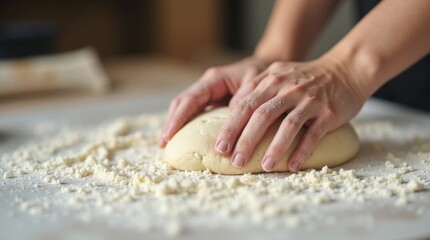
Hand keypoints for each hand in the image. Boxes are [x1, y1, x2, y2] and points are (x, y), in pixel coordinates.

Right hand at [159, 57, 269, 146]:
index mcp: (214, 79)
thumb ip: (243, 98)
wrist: (267, 68)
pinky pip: (195, 114)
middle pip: (181, 104)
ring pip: (184, 109)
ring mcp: (207, 94)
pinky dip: (187, 127)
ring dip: (175, 126)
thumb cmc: (262, 74)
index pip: (190, 99)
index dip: (178, 117)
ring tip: (167, 145)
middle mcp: (207, 86)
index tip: (169, 135)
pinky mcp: (212, 103)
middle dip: (171, 123)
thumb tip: (231, 117)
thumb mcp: (255, 84)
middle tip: (163, 144)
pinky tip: (183, 141)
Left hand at [215, 57, 364, 171]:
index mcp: (271, 81)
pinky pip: (313, 134)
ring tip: (264, 167)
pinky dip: (302, 150)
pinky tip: (293, 165)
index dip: (231, 127)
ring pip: (288, 125)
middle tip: (235, 161)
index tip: (220, 148)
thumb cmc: (305, 78)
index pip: (245, 105)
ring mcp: (309, 100)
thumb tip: (231, 110)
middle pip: (261, 115)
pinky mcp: (328, 112)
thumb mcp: (277, 74)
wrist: (345, 70)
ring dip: (275, 148)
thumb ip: (254, 88)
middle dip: (245, 140)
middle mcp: (288, 89)